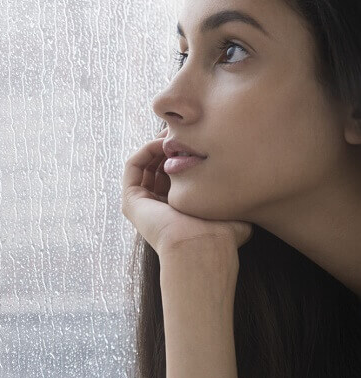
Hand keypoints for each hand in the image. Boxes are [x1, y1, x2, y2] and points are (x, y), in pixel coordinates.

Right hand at [121, 127, 253, 255]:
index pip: (177, 175)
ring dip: (157, 145)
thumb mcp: (230, 210)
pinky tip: (161, 142)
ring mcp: (142, 205)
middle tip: (182, 130)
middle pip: (159, 167)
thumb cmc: (220, 235)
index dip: (186, 154)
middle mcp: (158, 207)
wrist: (200, 248)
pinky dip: (145, 150)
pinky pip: (133, 167)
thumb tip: (247, 188)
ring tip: (172, 133)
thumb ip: (232, 197)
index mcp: (179, 210)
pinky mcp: (131, 201)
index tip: (198, 138)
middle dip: (170, 146)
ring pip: (145, 165)